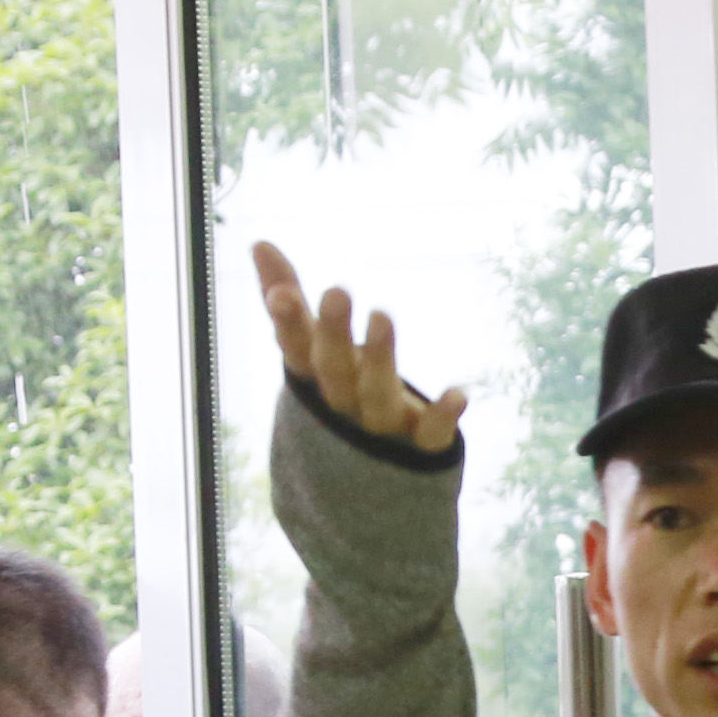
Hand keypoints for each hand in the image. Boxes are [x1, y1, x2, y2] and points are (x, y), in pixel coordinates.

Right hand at [252, 243, 467, 456]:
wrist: (369, 474)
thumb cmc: (340, 388)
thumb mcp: (314, 343)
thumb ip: (285, 293)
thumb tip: (258, 242)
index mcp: (314, 376)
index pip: (295, 348)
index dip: (288, 324)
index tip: (284, 294)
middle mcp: (342, 403)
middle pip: (333, 370)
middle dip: (333, 333)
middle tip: (337, 291)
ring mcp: (379, 428)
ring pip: (375, 397)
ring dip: (379, 359)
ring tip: (382, 314)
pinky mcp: (418, 447)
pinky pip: (430, 435)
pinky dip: (442, 417)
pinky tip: (459, 393)